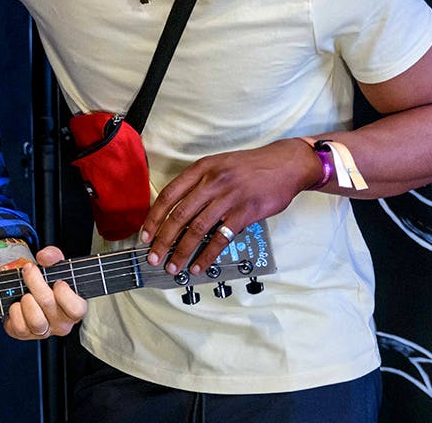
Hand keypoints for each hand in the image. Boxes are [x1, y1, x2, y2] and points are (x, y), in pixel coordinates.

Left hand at [2, 246, 85, 341]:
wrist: (29, 294)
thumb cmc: (48, 283)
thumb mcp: (55, 267)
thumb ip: (53, 256)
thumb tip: (44, 256)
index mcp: (74, 309)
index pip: (76, 309)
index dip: (65, 294)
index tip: (57, 282)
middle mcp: (61, 324)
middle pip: (49, 305)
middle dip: (35, 282)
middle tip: (29, 270)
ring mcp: (44, 332)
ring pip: (36, 321)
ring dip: (26, 300)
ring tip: (25, 293)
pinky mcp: (25, 334)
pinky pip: (19, 327)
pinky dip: (14, 312)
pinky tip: (17, 304)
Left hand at [140, 140, 320, 275]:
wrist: (286, 164)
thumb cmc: (251, 167)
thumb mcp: (219, 165)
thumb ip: (199, 184)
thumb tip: (177, 211)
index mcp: (201, 169)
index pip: (168, 196)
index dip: (154, 218)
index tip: (146, 236)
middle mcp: (211, 182)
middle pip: (178, 215)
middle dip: (163, 240)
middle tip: (154, 257)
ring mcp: (228, 198)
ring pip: (197, 229)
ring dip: (182, 251)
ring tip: (173, 266)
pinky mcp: (245, 213)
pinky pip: (220, 238)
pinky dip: (207, 255)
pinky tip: (198, 265)